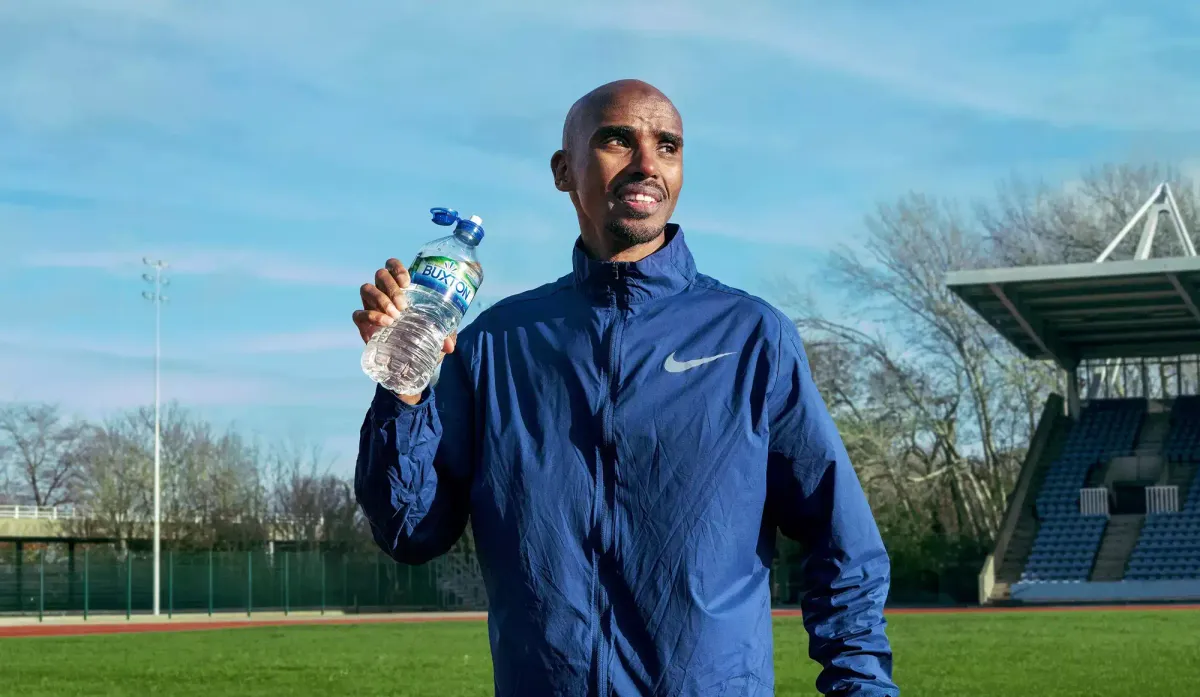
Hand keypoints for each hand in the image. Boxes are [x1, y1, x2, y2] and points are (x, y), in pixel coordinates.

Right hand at [353, 258, 456, 403]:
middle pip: (380, 275)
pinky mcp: (362, 322)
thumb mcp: (435, 334)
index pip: (392, 265)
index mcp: (399, 288)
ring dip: (380, 300)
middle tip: (403, 306)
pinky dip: (370, 316)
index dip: (397, 269)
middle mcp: (383, 292)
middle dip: (391, 288)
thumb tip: (450, 346)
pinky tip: (384, 324)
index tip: (407, 283)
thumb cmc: (420, 338)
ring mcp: (370, 305)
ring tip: (393, 317)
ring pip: (367, 289)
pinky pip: (358, 314)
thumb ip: (444, 335)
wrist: (404, 361)